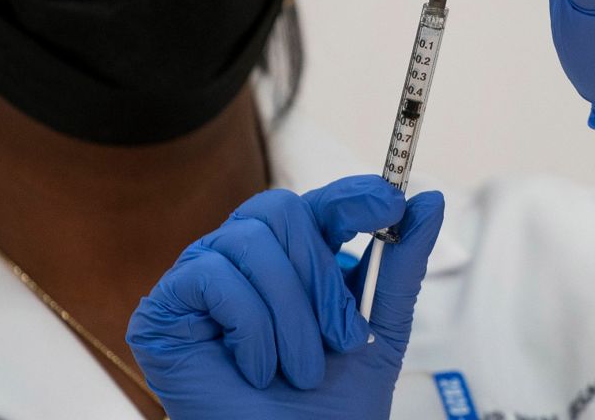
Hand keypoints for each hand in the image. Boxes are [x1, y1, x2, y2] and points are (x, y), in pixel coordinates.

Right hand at [126, 175, 444, 419]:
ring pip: (249, 241)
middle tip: (341, 337)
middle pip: (280, 210)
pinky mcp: (164, 307)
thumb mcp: (379, 331)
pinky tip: (258, 368)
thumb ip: (401, 265)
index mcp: (293, 260)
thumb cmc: (327, 409)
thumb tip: (430, 202)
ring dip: (289, 314)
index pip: (317, 202)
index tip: (390, 204)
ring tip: (300, 369)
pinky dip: (249, 327)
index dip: (352, 196)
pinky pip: (210, 276)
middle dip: (320, 276)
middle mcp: (244, 260)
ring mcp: (201, 279)